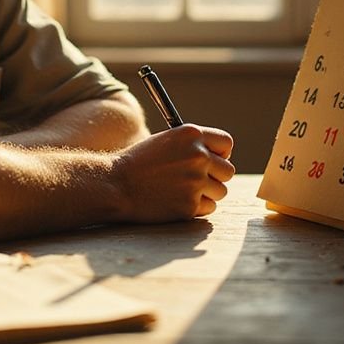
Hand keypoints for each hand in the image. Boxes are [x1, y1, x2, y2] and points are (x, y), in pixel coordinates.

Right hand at [110, 124, 234, 222]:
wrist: (115, 185)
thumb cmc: (138, 163)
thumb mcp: (166, 142)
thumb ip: (192, 147)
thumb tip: (218, 158)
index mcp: (191, 135)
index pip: (226, 143)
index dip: (221, 153)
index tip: (213, 160)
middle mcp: (198, 156)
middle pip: (228, 170)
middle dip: (216, 177)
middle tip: (198, 180)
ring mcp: (195, 182)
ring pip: (221, 191)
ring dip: (207, 194)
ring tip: (183, 191)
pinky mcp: (190, 206)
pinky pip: (208, 208)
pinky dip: (196, 208)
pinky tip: (176, 201)